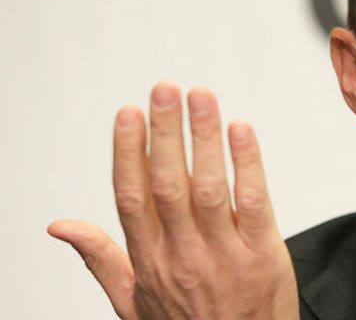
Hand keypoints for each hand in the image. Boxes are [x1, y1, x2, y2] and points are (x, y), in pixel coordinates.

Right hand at [48, 82, 298, 318]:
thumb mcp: (134, 302)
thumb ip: (101, 258)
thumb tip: (61, 227)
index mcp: (149, 260)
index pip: (132, 197)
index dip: (128, 151)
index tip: (128, 112)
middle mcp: (182, 255)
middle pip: (168, 184)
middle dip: (165, 132)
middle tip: (164, 89)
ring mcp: (223, 255)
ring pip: (208, 188)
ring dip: (203, 137)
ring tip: (201, 97)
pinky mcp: (262, 255)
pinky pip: (254, 203)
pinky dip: (247, 164)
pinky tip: (241, 130)